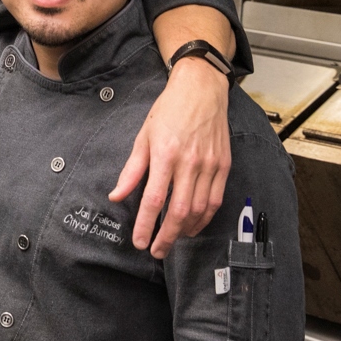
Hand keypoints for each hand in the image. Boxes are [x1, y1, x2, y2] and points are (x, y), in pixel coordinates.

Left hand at [108, 57, 230, 258]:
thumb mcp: (143, 136)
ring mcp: (210, 165)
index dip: (146, 225)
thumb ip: (131, 170)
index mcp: (165, 154)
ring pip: (199, 210)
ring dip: (185, 231)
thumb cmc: (169, 111)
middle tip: (156, 250)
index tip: (140, 242)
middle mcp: (189, 162)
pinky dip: (204, 218)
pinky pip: (215, 200)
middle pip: (179, 211)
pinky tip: (192, 225)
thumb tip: (116, 196)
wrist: (201, 89)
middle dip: (167, 237)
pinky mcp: (223, 165)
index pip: (154, 200)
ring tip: (172, 239)